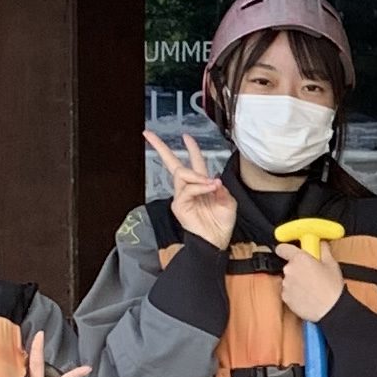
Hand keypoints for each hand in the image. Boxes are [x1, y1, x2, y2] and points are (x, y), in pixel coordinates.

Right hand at [150, 129, 234, 252]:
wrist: (216, 241)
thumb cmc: (221, 224)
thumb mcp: (228, 202)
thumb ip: (221, 189)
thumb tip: (213, 179)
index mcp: (201, 185)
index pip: (193, 163)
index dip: (191, 148)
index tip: (186, 136)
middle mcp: (189, 188)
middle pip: (173, 163)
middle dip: (160, 147)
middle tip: (148, 134)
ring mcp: (181, 196)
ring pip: (182, 173)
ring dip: (198, 176)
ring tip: (211, 185)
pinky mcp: (179, 205)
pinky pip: (188, 189)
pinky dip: (199, 187)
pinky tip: (209, 189)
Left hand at [279, 242, 344, 324]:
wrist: (331, 310)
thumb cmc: (332, 288)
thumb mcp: (332, 264)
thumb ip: (323, 250)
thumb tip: (320, 244)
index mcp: (299, 259)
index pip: (282, 248)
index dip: (287, 250)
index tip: (292, 252)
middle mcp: (289, 270)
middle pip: (288, 265)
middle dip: (298, 268)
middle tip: (311, 273)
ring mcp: (286, 285)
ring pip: (289, 279)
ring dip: (297, 281)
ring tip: (311, 287)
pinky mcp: (285, 298)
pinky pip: (288, 292)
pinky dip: (295, 293)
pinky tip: (308, 295)